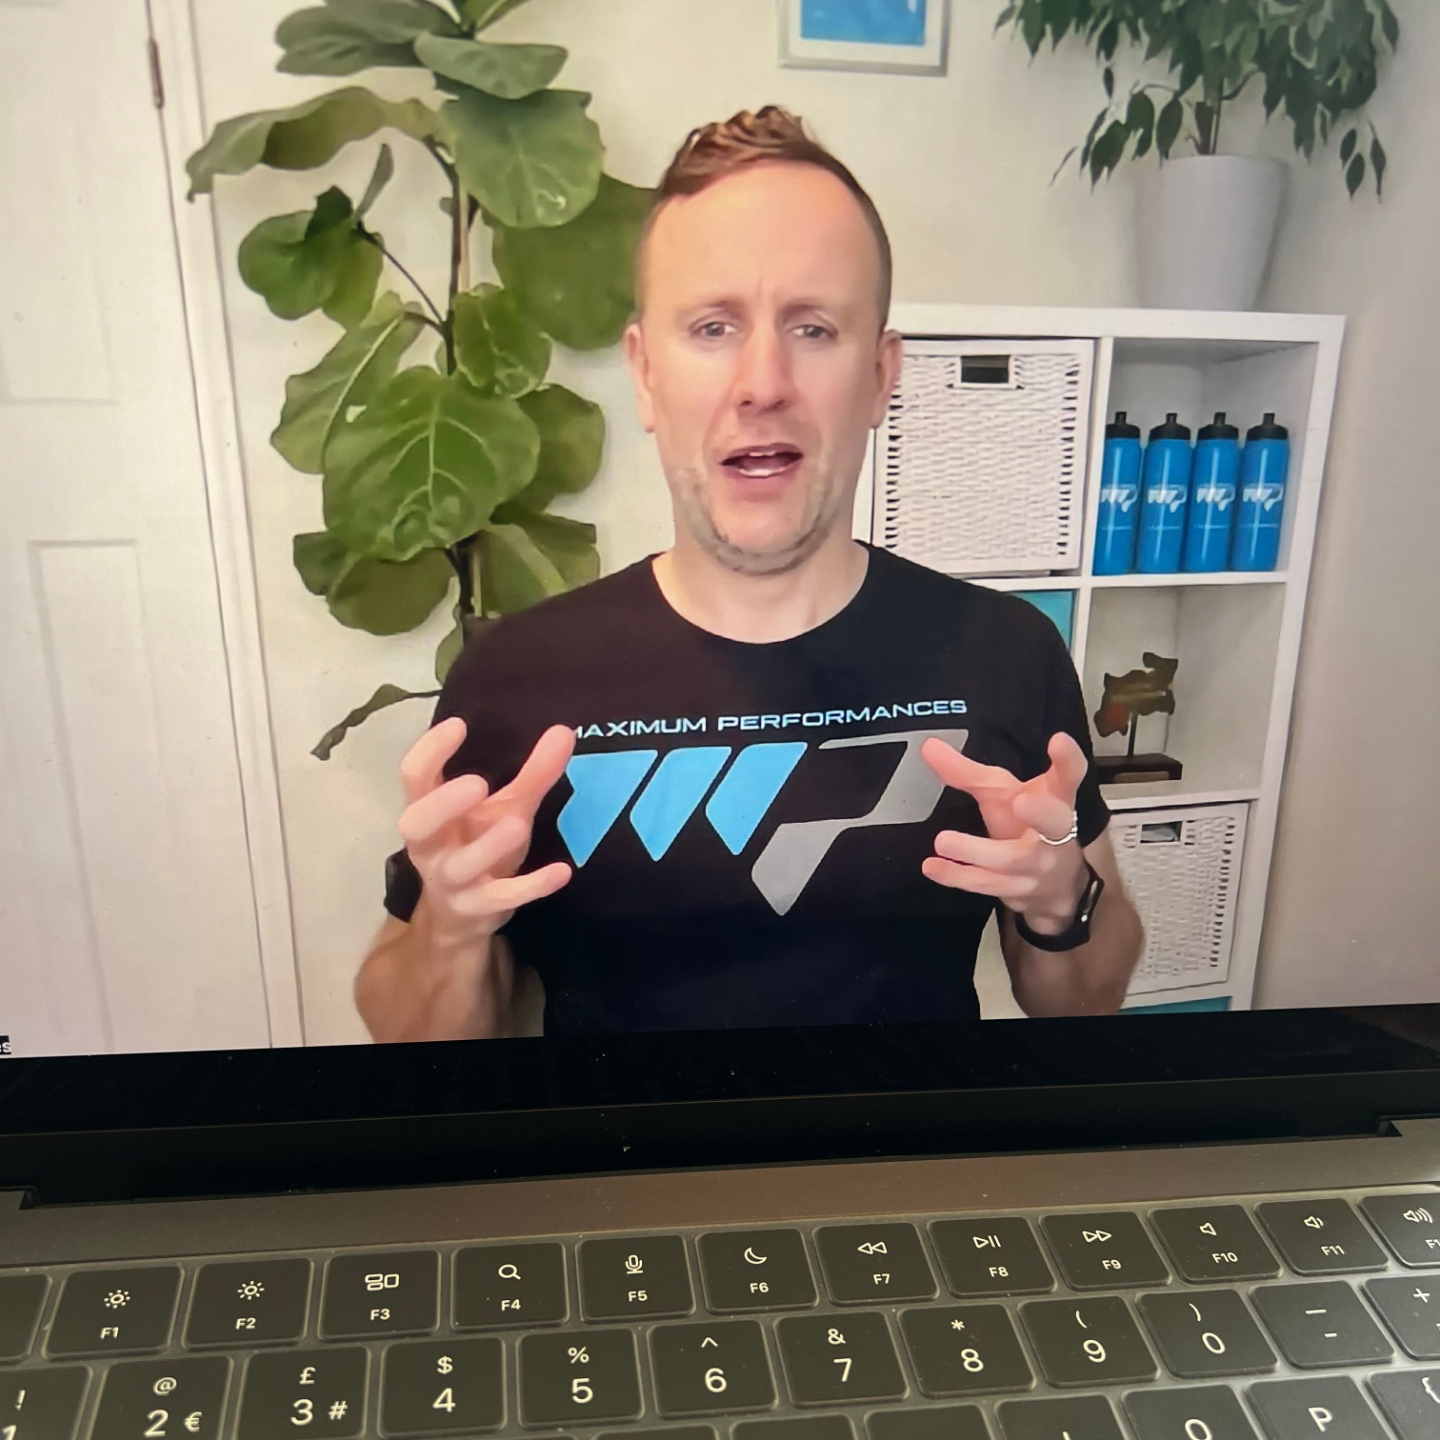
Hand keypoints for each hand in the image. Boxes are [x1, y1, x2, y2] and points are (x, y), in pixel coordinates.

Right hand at [397, 716, 574, 952]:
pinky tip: (561, 872)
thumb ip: (532, 773)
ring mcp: (450, 880)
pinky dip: (530, 886)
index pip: (414, 776)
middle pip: (418, 822)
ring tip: (517, 824)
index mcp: (428, 810)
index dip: (429, 750)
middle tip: (478, 783)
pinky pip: (500, 898)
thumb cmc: (477, 846)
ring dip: (487, 845)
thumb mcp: (505, 808)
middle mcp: (430, 844)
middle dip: (444, 804)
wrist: (461, 918)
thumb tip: (564, 731)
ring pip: (459, 865)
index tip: (459, 725)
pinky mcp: (476, 908)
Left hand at [919, 732, 1089, 933]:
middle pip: (1053, 821)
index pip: (1070, 776)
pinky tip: (932, 866)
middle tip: (1020, 801)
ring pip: (1011, 859)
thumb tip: (929, 746)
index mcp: (1058, 799)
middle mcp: (1054, 832)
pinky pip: (987, 884)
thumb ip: (970, 773)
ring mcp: (1037, 865)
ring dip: (976, 851)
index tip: (1058, 740)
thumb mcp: (1005, 794)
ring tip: (943, 840)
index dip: (1068, 759)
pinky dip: (957, 876)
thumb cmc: (1028, 826)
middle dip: (1039, 812)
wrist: (1055, 886)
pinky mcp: (1018, 889)